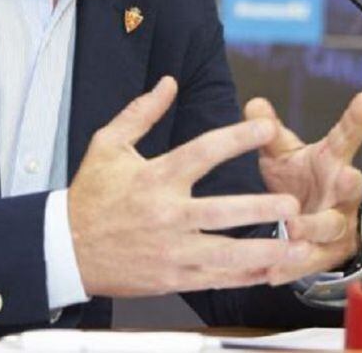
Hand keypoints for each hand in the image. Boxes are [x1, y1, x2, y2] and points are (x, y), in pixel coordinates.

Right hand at [68, 76, 307, 296]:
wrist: (65, 248)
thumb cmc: (89, 194)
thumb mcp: (107, 145)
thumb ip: (141, 113)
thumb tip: (168, 83)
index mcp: (154, 177)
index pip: (202, 152)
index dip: (237, 136)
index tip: (266, 127)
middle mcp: (166, 214)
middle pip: (221, 211)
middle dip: (259, 208)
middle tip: (291, 203)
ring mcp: (170, 250)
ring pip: (225, 253)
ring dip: (263, 251)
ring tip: (295, 246)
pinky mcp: (171, 277)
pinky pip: (214, 278)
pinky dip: (245, 277)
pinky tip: (270, 271)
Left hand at [244, 92, 361, 284]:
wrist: (305, 224)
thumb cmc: (298, 180)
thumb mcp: (283, 154)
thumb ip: (269, 133)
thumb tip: (254, 104)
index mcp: (332, 161)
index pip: (346, 136)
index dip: (356, 118)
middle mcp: (341, 192)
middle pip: (352, 186)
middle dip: (351, 183)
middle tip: (348, 177)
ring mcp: (338, 224)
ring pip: (331, 226)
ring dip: (314, 226)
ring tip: (293, 227)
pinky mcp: (327, 253)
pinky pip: (311, 261)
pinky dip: (292, 266)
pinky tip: (272, 271)